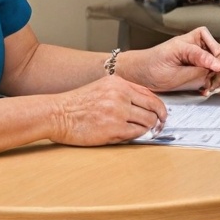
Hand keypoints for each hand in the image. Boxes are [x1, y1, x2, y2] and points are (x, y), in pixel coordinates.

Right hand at [51, 76, 167, 145]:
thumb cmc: (76, 103)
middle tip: (158, 126)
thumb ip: (123, 92)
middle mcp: (121, 95)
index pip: (149, 94)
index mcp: (119, 83)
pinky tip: (129, 135)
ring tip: (143, 131)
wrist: (57, 113)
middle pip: (153, 108)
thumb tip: (144, 103)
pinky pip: (135, 134)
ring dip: (147, 128)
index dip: (159, 106)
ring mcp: (118, 112)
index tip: (162, 113)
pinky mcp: (114, 129)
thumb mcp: (102, 87)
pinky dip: (136, 136)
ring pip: (147, 122)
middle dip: (158, 119)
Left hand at [123, 28, 219, 93]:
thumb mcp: (173, 66)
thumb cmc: (153, 66)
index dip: (218, 62)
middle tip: (212, 80)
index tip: (215, 71)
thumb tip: (218, 65)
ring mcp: (205, 58)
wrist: (140, 73)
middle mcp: (204, 46)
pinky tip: (205, 89)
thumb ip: (197, 65)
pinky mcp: (203, 70)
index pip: (217, 50)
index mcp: (196, 39)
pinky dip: (217, 84)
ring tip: (208, 86)